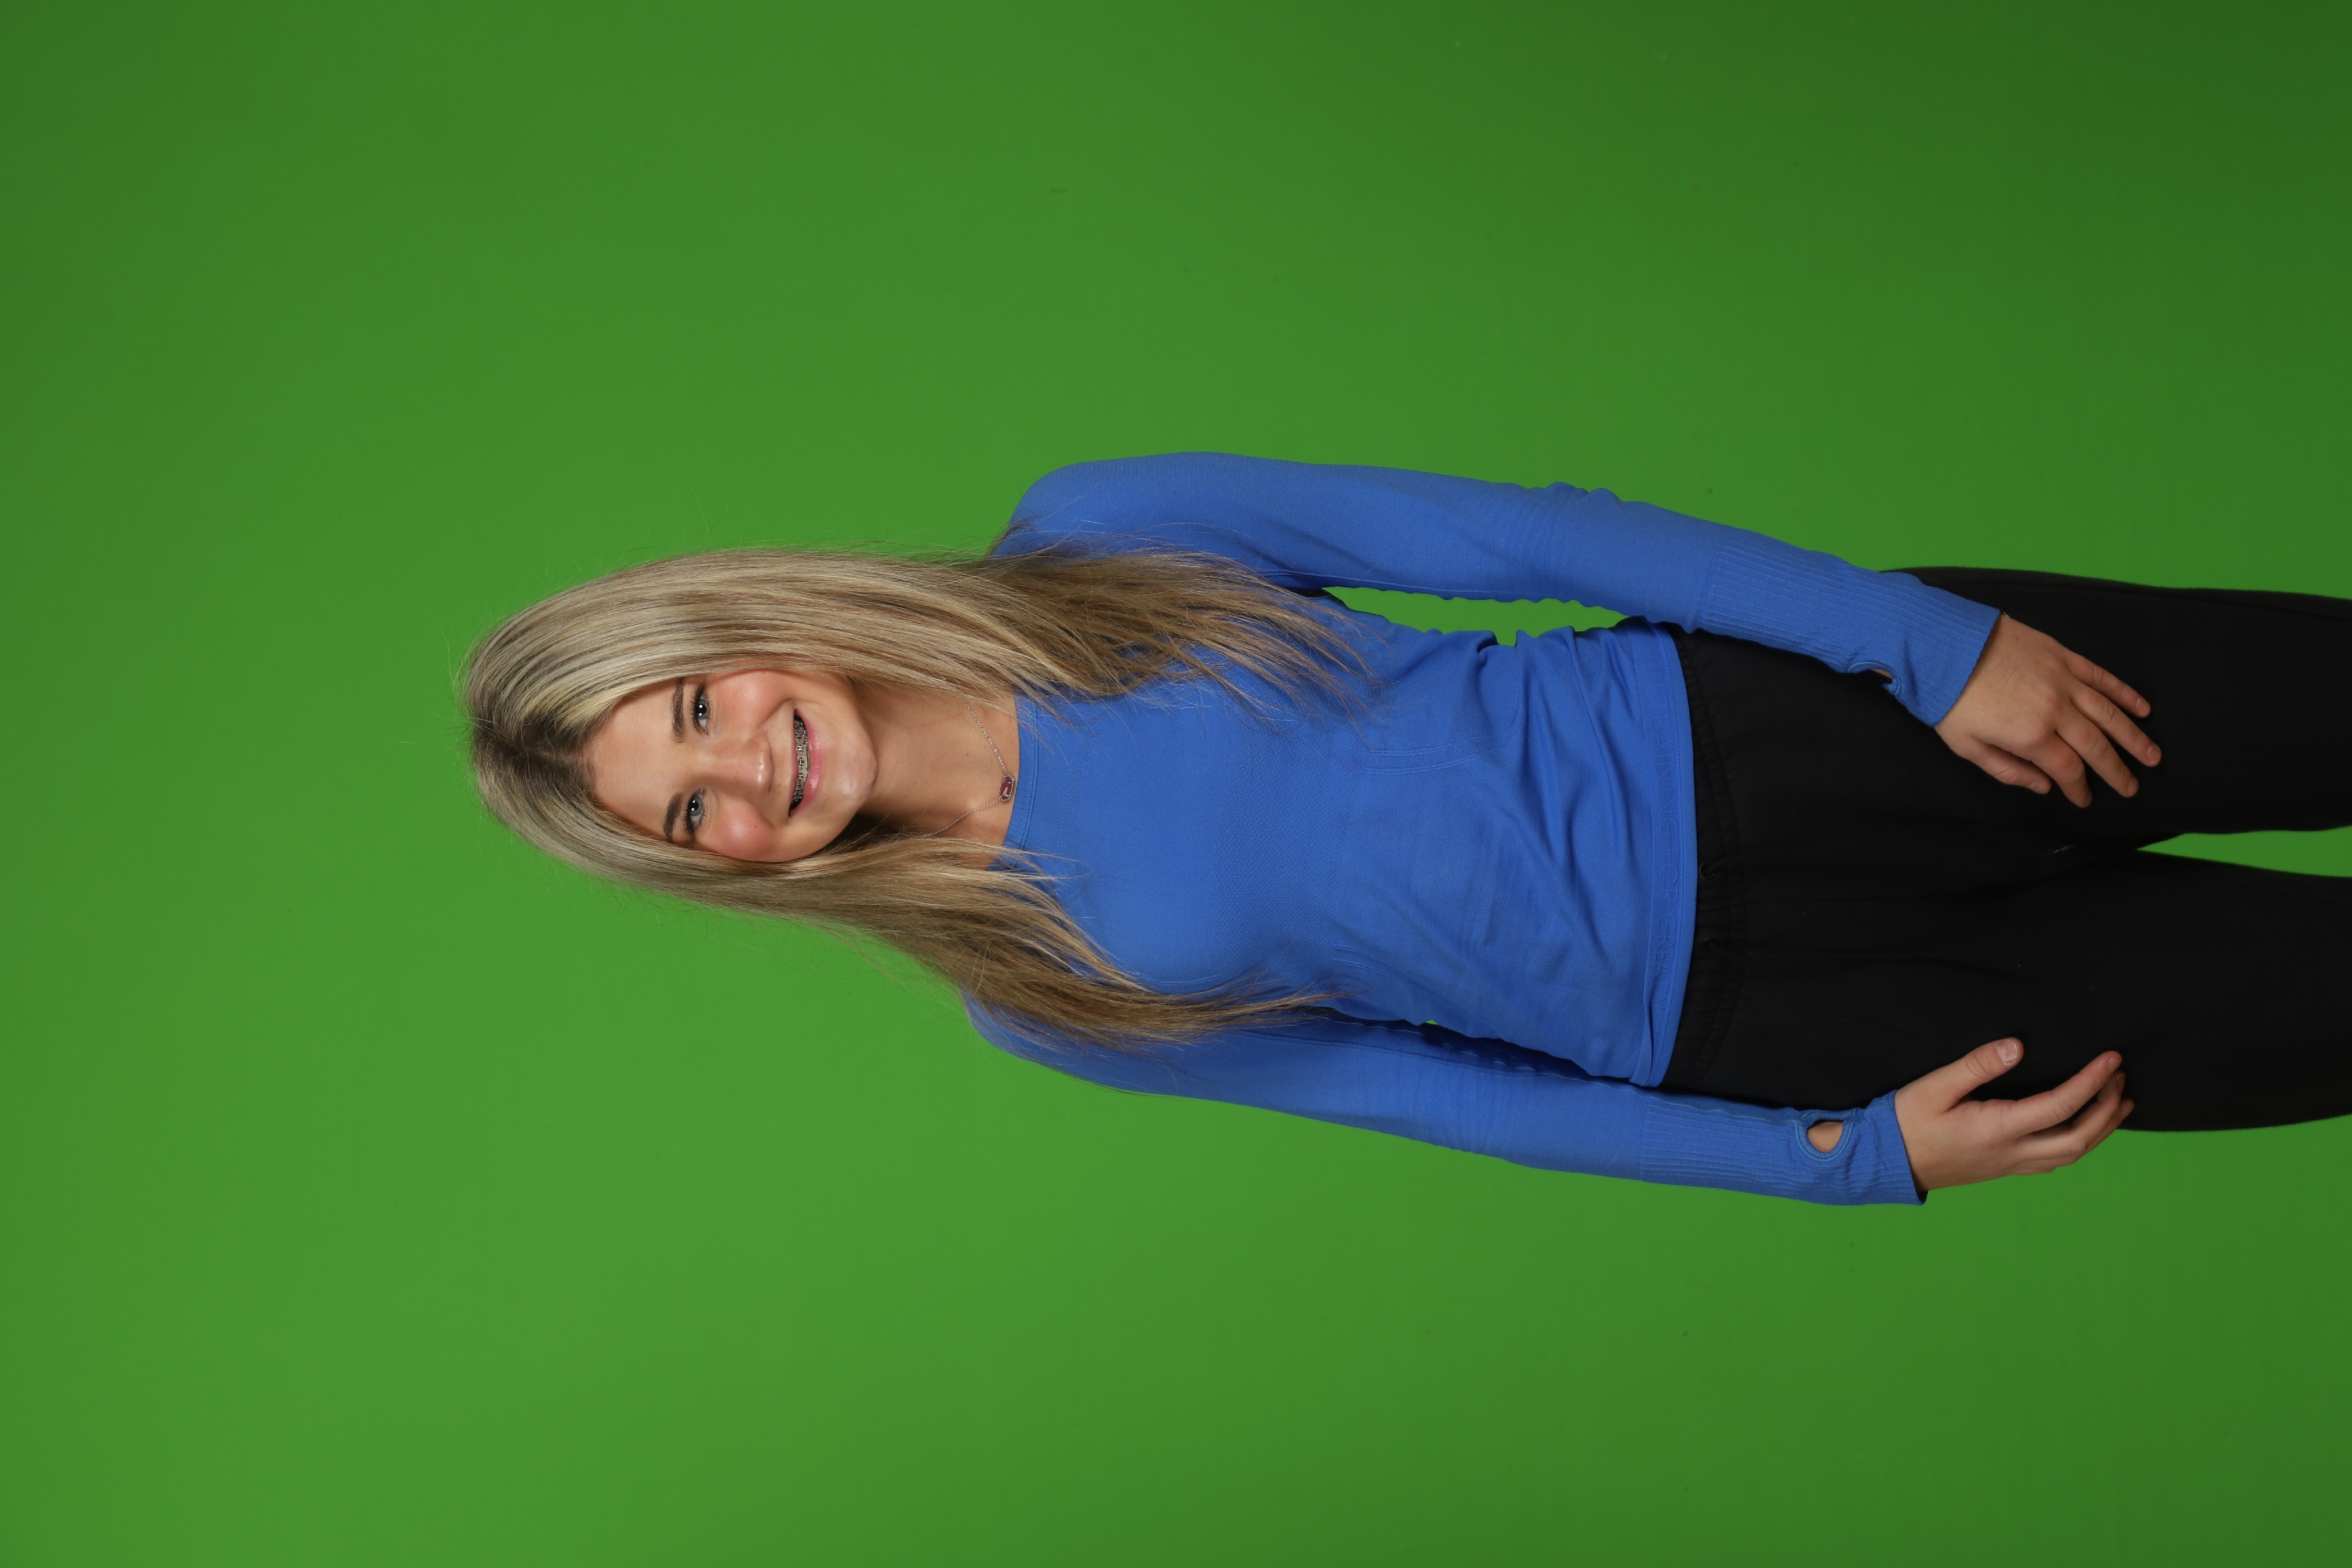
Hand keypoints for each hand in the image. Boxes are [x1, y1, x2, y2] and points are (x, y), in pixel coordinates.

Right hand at [1893, 1038, 2133, 1190]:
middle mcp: (2012, 1153)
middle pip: (2080, 1138)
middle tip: (2120, 1077)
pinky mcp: (2004, 1168)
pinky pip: (2056, 1159)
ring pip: (2072, 1154)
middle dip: (2107, 1108)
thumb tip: (2018, 1046)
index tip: (2111, 1058)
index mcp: (1997, 1129)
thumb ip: (1977, 1065)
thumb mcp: (1934, 1086)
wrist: (1884, 1162)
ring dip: (2102, 1128)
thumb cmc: (1905, 1121)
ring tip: (2120, 1101)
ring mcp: (2010, 1165)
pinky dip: (2081, 1142)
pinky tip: (2083, 1127)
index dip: (2092, 1081)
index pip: (2060, 1105)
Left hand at [1933, 615, 2158, 806]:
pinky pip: (2102, 678)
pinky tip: (2142, 709)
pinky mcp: (2063, 655)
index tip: (2086, 799)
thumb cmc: (1949, 699)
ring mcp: (2063, 679)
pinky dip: (2124, 694)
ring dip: (2133, 737)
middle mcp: (2056, 709)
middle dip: (2117, 769)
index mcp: (2031, 736)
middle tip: (2132, 787)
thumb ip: (2008, 770)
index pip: (2069, 769)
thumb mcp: (1967, 746)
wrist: (1941, 645)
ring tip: (2152, 755)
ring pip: (2109, 713)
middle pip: (2097, 746)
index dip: (2080, 788)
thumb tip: (2044, 786)